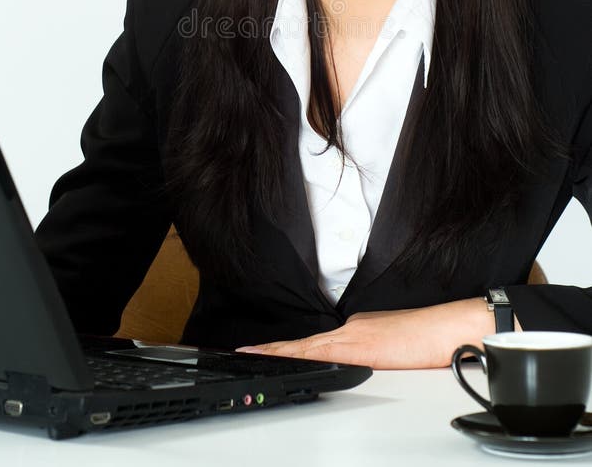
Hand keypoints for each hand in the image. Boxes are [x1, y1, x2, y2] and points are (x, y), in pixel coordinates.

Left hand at [237, 298, 497, 368]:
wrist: (446, 328)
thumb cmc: (428, 338)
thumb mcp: (393, 343)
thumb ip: (373, 348)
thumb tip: (361, 359)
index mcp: (357, 328)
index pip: (316, 341)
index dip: (289, 348)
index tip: (265, 351)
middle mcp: (350, 328)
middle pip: (304, 343)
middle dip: (273, 350)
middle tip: (242, 353)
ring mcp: (352, 336)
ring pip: (305, 346)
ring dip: (276, 353)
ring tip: (249, 355)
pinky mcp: (358, 347)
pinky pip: (319, 354)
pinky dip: (295, 357)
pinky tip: (279, 360)